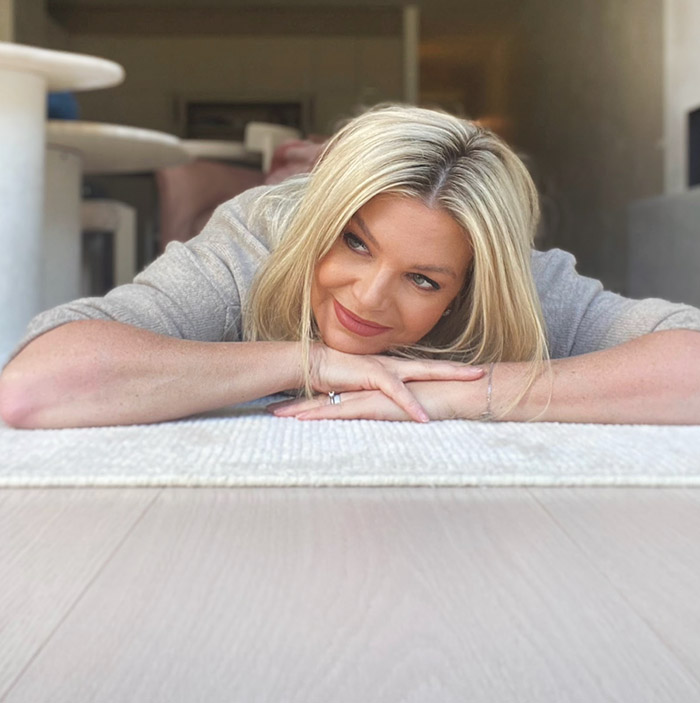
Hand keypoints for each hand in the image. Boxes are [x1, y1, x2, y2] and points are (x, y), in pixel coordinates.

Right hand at [305, 345, 483, 421]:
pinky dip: (411, 405)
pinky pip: (396, 392)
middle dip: (458, 369)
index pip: (426, 368)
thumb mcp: (365, 386)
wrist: (315, 365)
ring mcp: (385, 368)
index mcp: (393, 368)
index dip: (448, 370)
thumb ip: (381, 392)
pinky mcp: (372, 376)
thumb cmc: (338, 376)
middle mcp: (393, 365)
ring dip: (447, 376)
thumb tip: (393, 402)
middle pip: (432, 366)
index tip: (469, 372)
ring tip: (469, 380)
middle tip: (482, 371)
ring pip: (422, 372)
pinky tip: (424, 417)